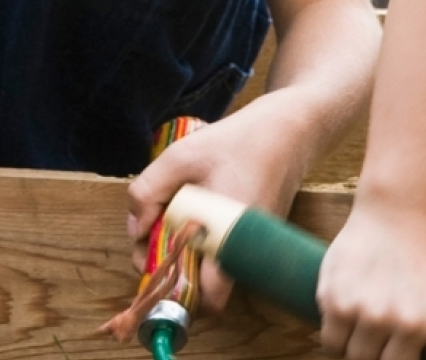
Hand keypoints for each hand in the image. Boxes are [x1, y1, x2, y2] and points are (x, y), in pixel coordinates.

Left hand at [127, 112, 305, 312]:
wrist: (289, 129)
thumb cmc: (238, 141)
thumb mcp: (180, 157)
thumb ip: (148, 192)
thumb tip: (136, 230)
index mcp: (229, 237)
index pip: (210, 297)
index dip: (178, 292)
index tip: (155, 265)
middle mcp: (247, 250)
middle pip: (207, 287)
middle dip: (174, 268)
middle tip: (153, 236)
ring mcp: (256, 245)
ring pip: (214, 268)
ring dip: (188, 252)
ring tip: (172, 219)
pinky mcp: (259, 236)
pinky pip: (226, 251)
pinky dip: (205, 240)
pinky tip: (195, 211)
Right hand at [318, 205, 425, 359]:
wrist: (401, 208)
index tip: (419, 358)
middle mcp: (409, 324)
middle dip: (389, 357)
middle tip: (389, 341)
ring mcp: (371, 315)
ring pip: (358, 358)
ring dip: (362, 349)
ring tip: (368, 331)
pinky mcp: (338, 302)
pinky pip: (332, 343)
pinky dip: (337, 341)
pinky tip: (347, 327)